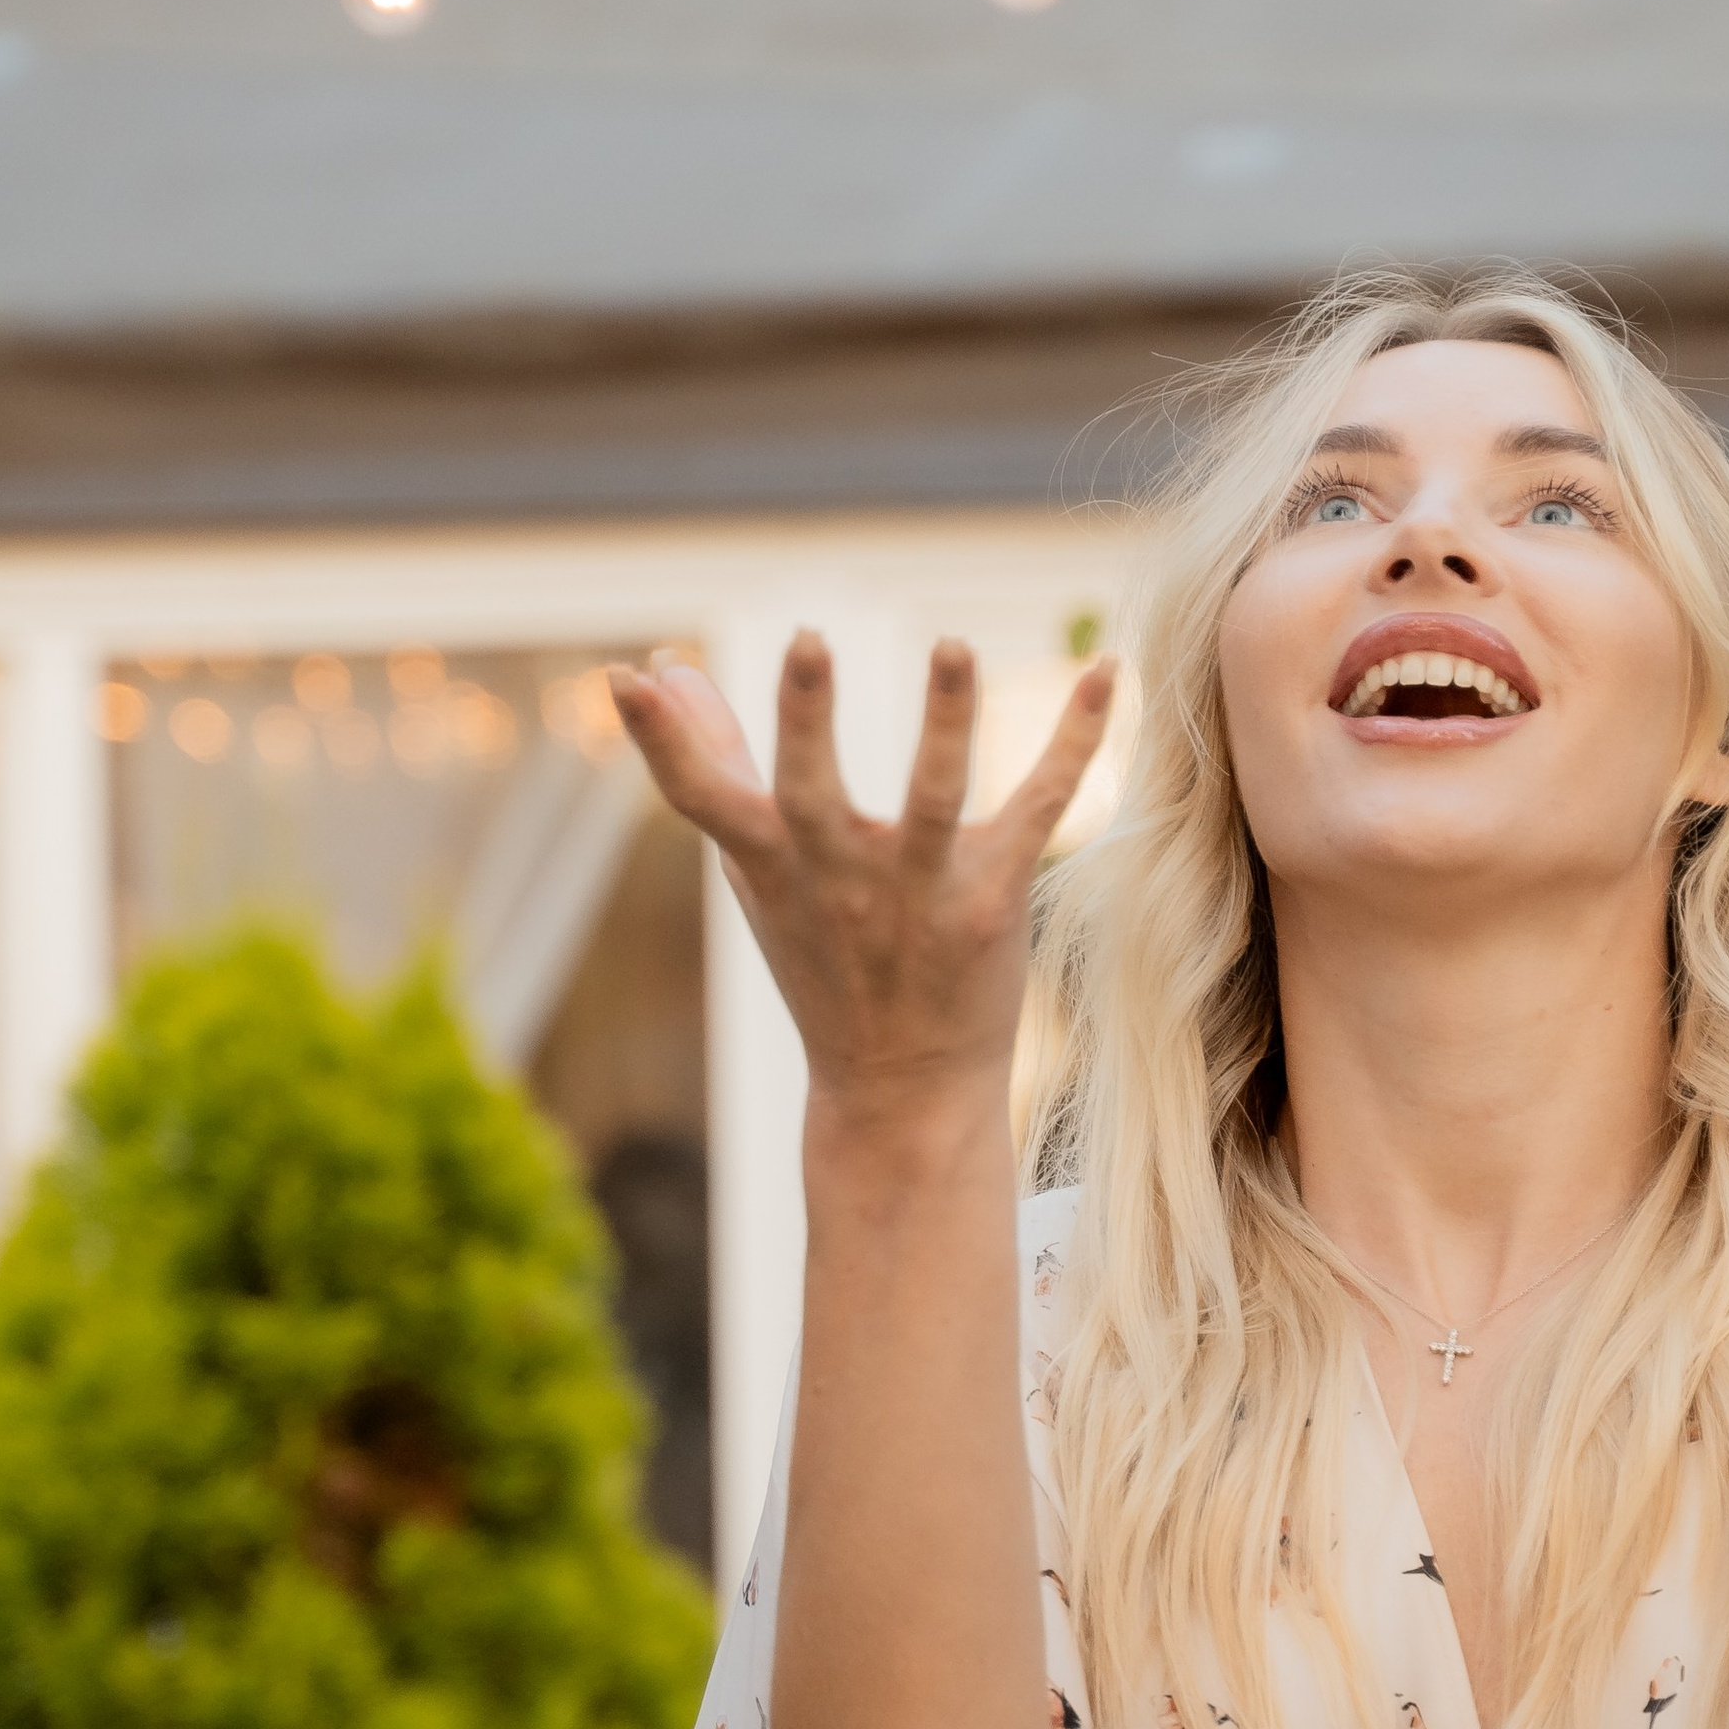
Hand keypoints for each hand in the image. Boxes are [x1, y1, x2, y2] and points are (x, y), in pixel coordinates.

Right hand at [609, 634, 1116, 1119]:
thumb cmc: (822, 958)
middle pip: (812, 793)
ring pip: (934, 800)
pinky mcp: (992, 899)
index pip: (701, 796)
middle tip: (808, 639)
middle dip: (807, 720)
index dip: (659, 740)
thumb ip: (713, 763)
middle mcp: (837, 876)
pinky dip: (1073, 742)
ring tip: (954, 644)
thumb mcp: (757, 869)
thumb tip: (659, 666)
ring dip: (946, 721)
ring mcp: (918, 892)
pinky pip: (1039, 811)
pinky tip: (1106, 674)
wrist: (901, 1089)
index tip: (622, 676)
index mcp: (772, 863)